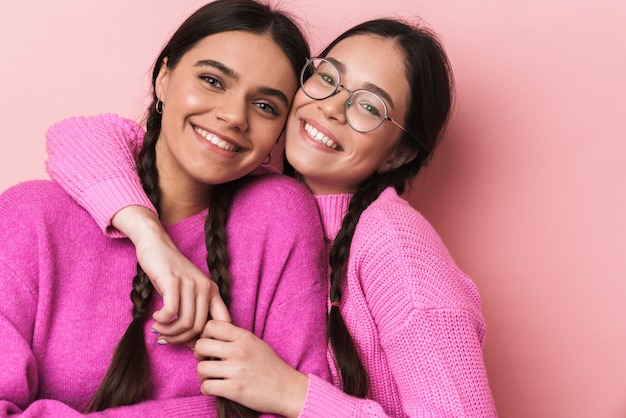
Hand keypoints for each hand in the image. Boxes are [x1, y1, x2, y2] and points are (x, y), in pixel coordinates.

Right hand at [112, 206, 230, 343]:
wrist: (156, 245)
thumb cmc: (170, 274)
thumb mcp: (187, 294)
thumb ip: (193, 315)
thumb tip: (194, 345)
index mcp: (213, 292)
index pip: (224, 323)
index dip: (210, 340)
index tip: (191, 345)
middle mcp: (205, 287)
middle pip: (199, 328)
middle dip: (180, 339)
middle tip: (166, 337)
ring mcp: (190, 284)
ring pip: (185, 322)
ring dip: (169, 331)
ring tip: (159, 329)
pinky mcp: (173, 281)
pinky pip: (171, 311)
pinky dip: (162, 320)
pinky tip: (156, 317)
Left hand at [195, 320, 308, 417]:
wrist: (288, 389)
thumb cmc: (271, 366)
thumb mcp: (256, 343)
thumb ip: (235, 338)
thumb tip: (211, 337)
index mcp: (244, 337)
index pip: (211, 326)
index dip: (205, 335)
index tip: (210, 344)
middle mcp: (239, 350)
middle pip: (201, 346)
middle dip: (199, 355)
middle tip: (206, 361)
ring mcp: (237, 370)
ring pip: (201, 368)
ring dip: (202, 375)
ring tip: (211, 377)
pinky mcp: (235, 389)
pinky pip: (206, 387)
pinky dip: (207, 389)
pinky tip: (215, 388)